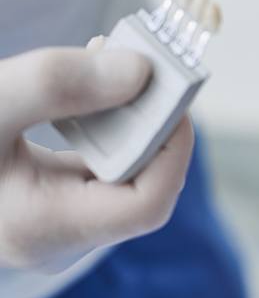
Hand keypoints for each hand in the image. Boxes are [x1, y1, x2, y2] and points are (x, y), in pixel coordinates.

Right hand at [0, 40, 193, 271]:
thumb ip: (58, 85)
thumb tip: (140, 72)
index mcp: (44, 228)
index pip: (147, 204)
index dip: (174, 148)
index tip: (174, 91)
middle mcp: (59, 236)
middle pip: (142, 182)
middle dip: (152, 120)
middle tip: (142, 62)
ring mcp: (56, 221)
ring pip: (123, 171)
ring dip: (130, 117)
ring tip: (112, 61)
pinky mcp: (51, 199)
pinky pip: (100, 164)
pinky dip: (105, 124)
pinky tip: (90, 87)